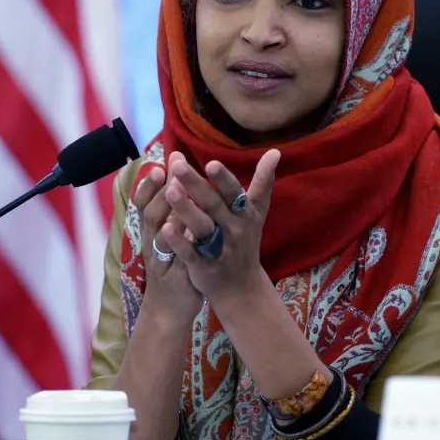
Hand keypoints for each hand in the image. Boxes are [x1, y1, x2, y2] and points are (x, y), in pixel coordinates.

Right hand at [133, 152, 203, 323]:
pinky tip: (183, 232)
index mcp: (153, 232)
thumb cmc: (174, 266)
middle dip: (160, 191)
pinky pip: (172, 259)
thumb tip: (178, 178)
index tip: (160, 164)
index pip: (145, 203)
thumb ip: (174, 211)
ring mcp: (160, 261)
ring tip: (176, 193)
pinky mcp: (172, 278)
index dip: (150, 185)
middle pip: (151, 214)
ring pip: (158, 234)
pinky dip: (176, 245)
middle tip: (170, 170)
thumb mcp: (172, 237)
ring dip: (166, 213)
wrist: (170, 309)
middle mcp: (151, 244)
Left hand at [161, 149, 280, 303]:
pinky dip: (179, 241)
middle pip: (212, 205)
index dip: (223, 179)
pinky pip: (190, 253)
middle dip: (195, 185)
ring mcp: (217, 248)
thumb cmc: (246, 241)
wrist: (241, 287)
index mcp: (244, 214)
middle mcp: (232, 229)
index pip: (233, 193)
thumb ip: (263, 182)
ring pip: (201, 227)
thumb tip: (275, 151)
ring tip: (170, 191)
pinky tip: (164, 228)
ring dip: (186, 210)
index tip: (211, 163)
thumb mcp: (257, 212)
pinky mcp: (203, 266)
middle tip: (177, 166)